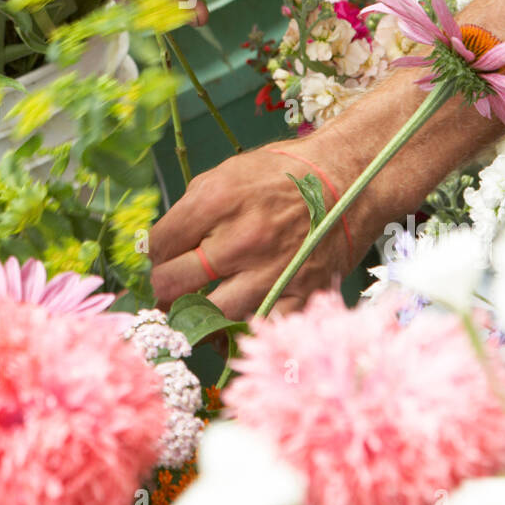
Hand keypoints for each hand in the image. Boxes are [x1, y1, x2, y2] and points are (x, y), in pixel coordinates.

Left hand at [148, 134, 371, 318]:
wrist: (348, 181)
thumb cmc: (283, 174)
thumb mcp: (228, 173)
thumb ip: (192, 209)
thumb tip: (162, 246)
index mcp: (217, 201)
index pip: (160, 244)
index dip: (156, 254)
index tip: (162, 258)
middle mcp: (241, 238)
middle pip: (174, 282)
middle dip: (164, 287)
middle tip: (168, 288)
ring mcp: (271, 271)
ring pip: (210, 314)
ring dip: (196, 315)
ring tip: (194, 309)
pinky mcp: (298, 294)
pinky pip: (256, 327)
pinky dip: (239, 332)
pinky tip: (229, 324)